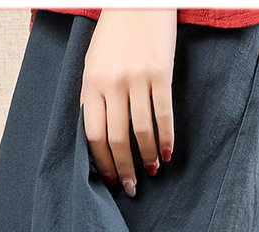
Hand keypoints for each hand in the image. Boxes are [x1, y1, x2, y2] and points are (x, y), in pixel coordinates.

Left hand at [79, 8, 176, 196]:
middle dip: (125, 168)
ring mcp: (136, 78)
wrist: (137, 0)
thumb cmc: (115, 34)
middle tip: (132, 186)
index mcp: (91, 82)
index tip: (111, 179)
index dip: (102, 162)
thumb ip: (94, 96)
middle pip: (117, 138)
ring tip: (153, 170)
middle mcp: (112, 82)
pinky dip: (166, 138)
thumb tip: (98, 136)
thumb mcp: (94, 63)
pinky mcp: (160, 73)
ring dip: (148, 156)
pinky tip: (168, 153)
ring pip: (141, 131)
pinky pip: (163, 115)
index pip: (93, 134)